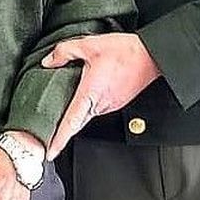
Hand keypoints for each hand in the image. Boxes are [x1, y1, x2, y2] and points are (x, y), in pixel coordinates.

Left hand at [40, 33, 159, 159]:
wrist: (152, 55)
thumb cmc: (126, 52)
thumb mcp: (90, 45)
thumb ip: (65, 51)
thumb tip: (49, 61)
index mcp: (90, 93)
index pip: (71, 123)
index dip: (58, 140)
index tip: (49, 153)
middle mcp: (101, 104)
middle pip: (77, 122)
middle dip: (62, 131)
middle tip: (47, 137)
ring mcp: (110, 105)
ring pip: (87, 114)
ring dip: (76, 113)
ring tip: (62, 110)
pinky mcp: (117, 102)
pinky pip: (97, 108)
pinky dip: (88, 106)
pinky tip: (84, 96)